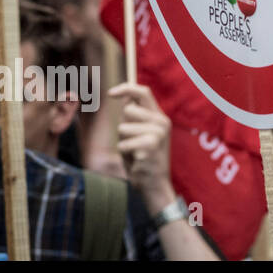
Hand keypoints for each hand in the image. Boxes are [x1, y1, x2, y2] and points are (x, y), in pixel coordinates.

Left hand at [110, 82, 174, 212]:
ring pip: (123, 127)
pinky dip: (125, 153)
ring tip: (135, 152)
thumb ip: (135, 118)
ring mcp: (158, 132)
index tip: (110, 93)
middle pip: (129, 109)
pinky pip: (123, 144)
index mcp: (159, 117)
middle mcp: (162, 121)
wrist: (155, 184)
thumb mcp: (140, 135)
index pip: (144, 92)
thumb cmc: (143, 159)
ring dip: (123, 142)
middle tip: (133, 142)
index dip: (126, 88)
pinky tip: (136, 160)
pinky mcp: (151, 144)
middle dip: (123, 126)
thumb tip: (125, 101)